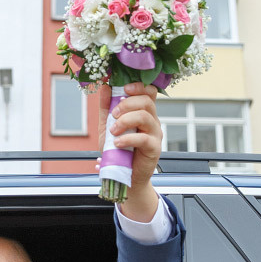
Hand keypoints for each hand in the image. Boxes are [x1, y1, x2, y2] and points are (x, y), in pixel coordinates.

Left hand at [97, 82, 162, 221]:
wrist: (123, 175)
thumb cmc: (118, 150)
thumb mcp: (108, 126)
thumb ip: (107, 107)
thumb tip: (105, 87)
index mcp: (143, 112)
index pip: (149, 92)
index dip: (138, 86)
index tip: (124, 89)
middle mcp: (152, 121)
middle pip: (146, 101)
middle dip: (126, 104)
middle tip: (113, 115)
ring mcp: (155, 134)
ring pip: (145, 117)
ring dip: (125, 121)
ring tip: (113, 131)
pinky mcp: (154, 148)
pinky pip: (144, 138)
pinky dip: (127, 139)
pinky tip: (117, 143)